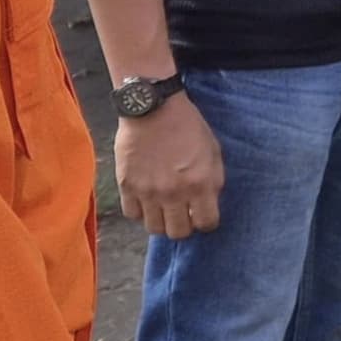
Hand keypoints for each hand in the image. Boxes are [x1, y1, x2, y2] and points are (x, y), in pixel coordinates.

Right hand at [114, 93, 223, 238]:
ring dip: (161, 221)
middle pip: (179, 233)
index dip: (206, 221)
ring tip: (163, 208)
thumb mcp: (213, 151)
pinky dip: (140, 211)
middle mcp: (174, 192)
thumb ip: (213, 181)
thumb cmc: (187, 126)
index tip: (202, 214)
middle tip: (183, 213)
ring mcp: (148, 191)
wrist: (153, 107)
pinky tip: (146, 199)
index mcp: (200, 183)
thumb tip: (208, 204)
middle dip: (184, 225)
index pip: (206, 223)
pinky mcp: (127, 186)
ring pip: (154, 229)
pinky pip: (133, 215)